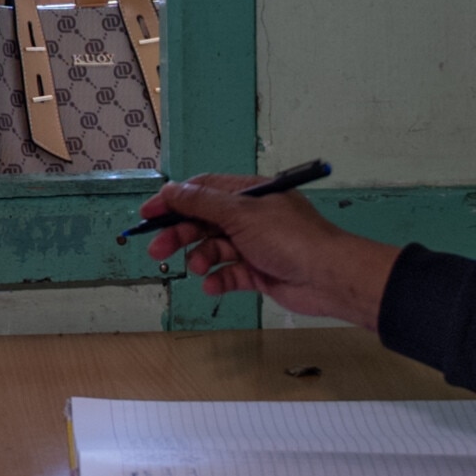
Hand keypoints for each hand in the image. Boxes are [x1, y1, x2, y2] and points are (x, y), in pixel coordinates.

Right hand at [132, 177, 398, 325]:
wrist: (328, 277)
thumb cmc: (286, 237)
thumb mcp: (241, 214)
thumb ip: (202, 203)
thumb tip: (170, 189)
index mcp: (249, 194)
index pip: (204, 191)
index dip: (174, 201)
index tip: (148, 215)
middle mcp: (250, 217)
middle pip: (204, 221)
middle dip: (181, 234)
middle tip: (157, 249)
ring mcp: (255, 245)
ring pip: (215, 248)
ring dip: (202, 257)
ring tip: (200, 268)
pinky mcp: (259, 272)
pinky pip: (229, 273)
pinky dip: (219, 279)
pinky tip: (213, 286)